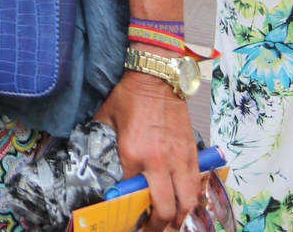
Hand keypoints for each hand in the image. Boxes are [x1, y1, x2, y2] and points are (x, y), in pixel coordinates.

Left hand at [93, 64, 199, 231]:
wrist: (157, 76)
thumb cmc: (129, 96)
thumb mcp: (106, 119)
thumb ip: (102, 142)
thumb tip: (95, 158)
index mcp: (133, 154)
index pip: (132, 194)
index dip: (130, 211)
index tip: (127, 219)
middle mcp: (159, 162)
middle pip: (167, 209)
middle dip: (160, 226)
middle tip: (151, 230)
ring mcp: (179, 159)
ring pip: (188, 201)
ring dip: (181, 217)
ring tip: (172, 223)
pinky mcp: (192, 152)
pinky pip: (197, 183)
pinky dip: (193, 198)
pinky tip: (186, 202)